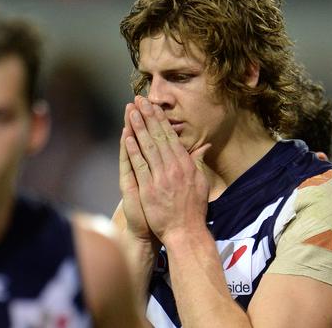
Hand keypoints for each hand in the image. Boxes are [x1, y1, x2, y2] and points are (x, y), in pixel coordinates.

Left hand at [125, 96, 210, 244]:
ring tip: (131, 112)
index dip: (161, 120)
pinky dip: (133, 150)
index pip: (171, 137)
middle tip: (140, 100)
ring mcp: (161, 177)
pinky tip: (127, 137)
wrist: (186, 232)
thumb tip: (204, 147)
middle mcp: (174, 167)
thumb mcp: (201, 183)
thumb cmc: (194, 209)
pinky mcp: (149, 188)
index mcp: (186, 164)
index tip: (153, 106)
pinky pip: (140, 165)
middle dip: (148, 117)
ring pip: (148, 147)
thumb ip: (198, 162)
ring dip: (139, 128)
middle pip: (159, 137)